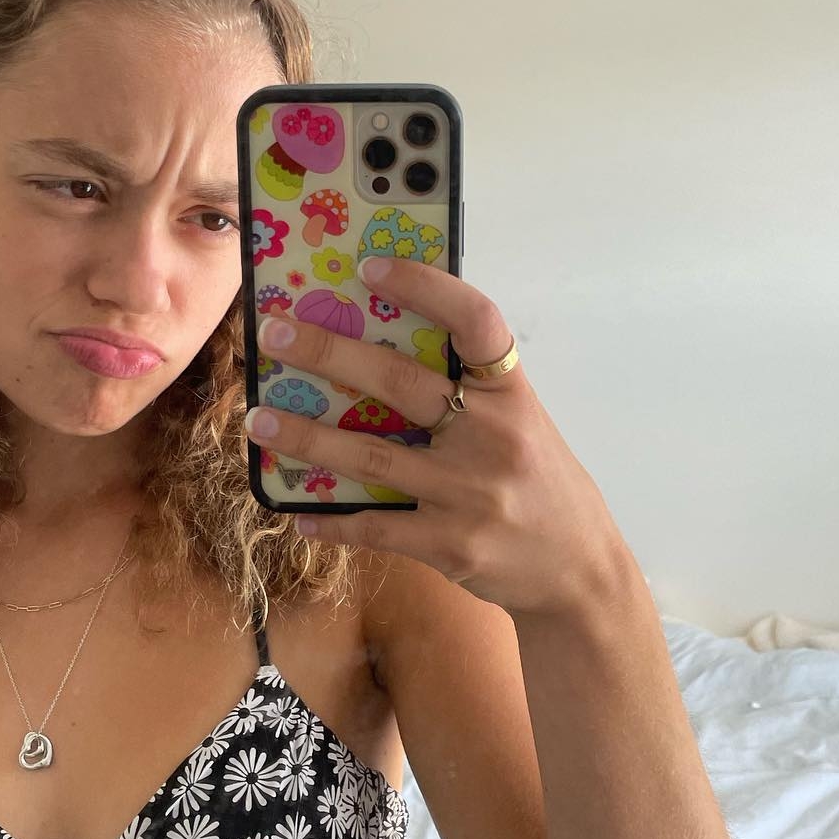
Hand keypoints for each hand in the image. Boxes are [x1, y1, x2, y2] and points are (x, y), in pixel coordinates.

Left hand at [244, 254, 623, 615]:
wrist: (579, 570)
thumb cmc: (539, 483)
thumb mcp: (522, 423)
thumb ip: (468, 389)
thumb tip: (379, 342)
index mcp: (512, 395)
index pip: (476, 321)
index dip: (425, 287)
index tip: (370, 268)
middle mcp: (494, 437)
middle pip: (401, 383)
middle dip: (329, 354)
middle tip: (275, 333)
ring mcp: (470, 494)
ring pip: (372, 457)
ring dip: (306, 436)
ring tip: (259, 416)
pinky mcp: (450, 544)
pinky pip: (375, 527)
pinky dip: (331, 520)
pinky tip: (295, 511)